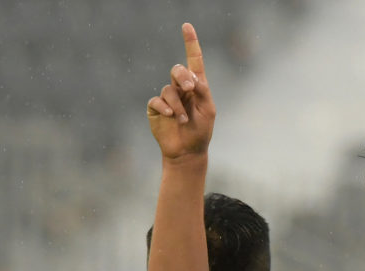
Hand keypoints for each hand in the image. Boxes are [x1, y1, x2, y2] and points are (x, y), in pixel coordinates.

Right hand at [147, 22, 215, 159]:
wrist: (187, 152)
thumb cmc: (201, 132)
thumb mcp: (208, 110)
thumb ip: (203, 91)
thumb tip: (192, 76)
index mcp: (196, 87)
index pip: (193, 61)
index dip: (190, 43)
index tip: (187, 26)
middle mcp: (181, 89)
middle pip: (177, 70)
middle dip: (183, 76)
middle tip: (190, 87)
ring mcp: (167, 98)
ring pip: (169, 90)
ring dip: (178, 105)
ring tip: (183, 119)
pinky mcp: (155, 108)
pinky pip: (157, 101)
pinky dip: (165, 108)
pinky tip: (171, 117)